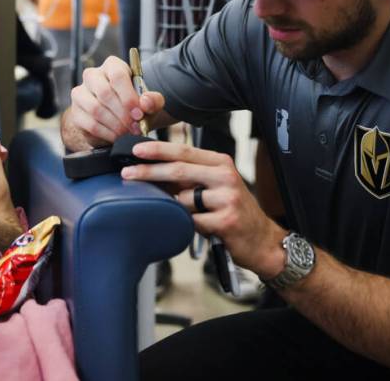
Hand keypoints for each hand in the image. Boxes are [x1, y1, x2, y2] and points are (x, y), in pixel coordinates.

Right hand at [69, 55, 165, 145]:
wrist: (121, 119)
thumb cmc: (135, 105)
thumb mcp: (150, 102)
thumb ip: (153, 100)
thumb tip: (145, 103)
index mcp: (112, 66)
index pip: (117, 76)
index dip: (128, 96)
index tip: (139, 114)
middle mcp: (93, 76)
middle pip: (104, 92)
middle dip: (122, 113)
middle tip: (135, 127)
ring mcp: (80, 93)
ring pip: (95, 109)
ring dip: (115, 125)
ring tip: (128, 132)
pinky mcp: (76, 112)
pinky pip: (90, 124)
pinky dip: (107, 133)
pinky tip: (117, 136)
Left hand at [120, 140, 284, 275]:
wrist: (261, 240)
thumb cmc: (233, 210)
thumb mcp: (215, 186)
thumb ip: (189, 176)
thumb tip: (151, 169)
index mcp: (221, 163)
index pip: (183, 151)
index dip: (157, 150)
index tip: (135, 150)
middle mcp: (225, 176)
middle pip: (178, 171)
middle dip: (149, 172)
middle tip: (127, 174)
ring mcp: (227, 198)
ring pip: (182, 200)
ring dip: (175, 209)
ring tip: (189, 215)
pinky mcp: (226, 221)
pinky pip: (191, 222)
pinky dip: (188, 225)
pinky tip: (199, 228)